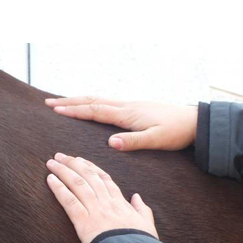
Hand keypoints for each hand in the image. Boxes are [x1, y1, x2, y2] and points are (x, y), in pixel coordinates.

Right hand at [46, 96, 197, 151]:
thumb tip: (110, 143)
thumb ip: (133, 142)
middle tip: (49, 103)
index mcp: (127, 115)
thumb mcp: (155, 140)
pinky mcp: (134, 108)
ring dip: (78, 100)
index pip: (95, 111)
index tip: (55, 109)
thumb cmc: (175, 132)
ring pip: (98, 99)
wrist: (193, 121)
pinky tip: (90, 106)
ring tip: (62, 102)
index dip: (74, 110)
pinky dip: (92, 102)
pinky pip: (106, 102)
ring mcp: (129, 105)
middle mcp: (125, 107)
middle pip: (92, 101)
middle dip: (69, 101)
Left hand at [46, 153, 158, 242]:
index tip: (81, 160)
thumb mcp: (147, 224)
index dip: (91, 167)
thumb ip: (142, 209)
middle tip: (60, 155)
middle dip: (73, 164)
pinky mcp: (84, 222)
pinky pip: (69, 201)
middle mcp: (106, 202)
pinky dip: (59, 189)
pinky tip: (50, 179)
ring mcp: (95, 210)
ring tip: (51, 162)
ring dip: (63, 171)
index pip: (104, 179)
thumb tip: (137, 197)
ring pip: (77, 184)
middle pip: (88, 176)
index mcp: (120, 202)